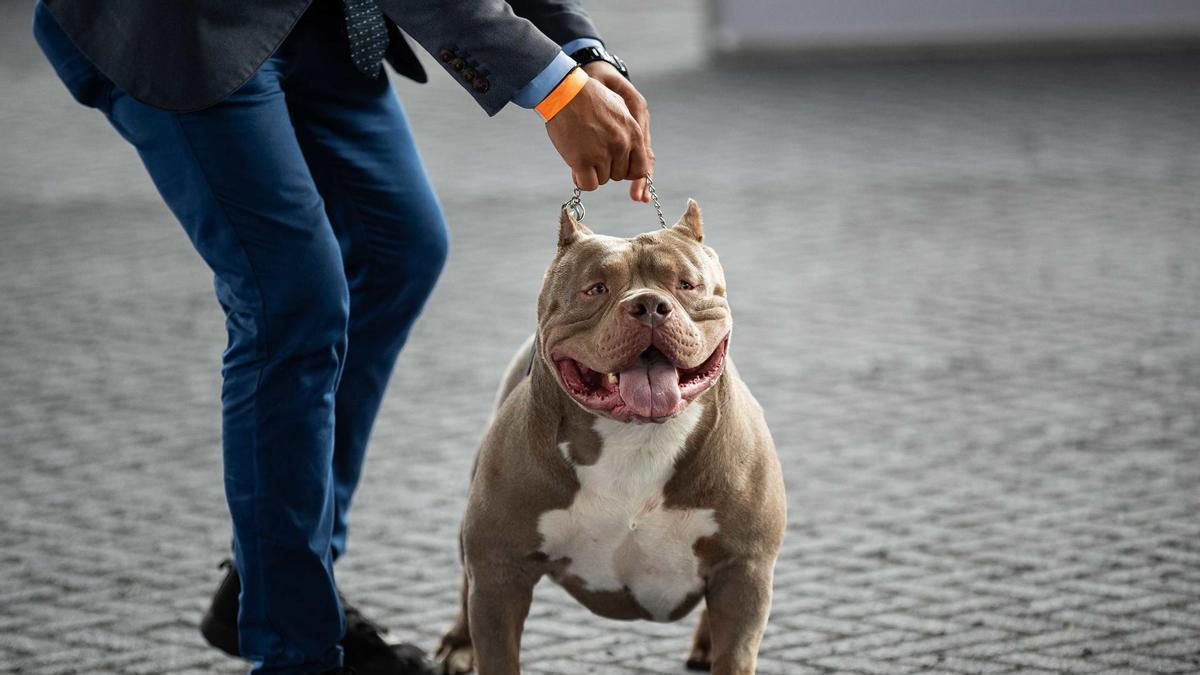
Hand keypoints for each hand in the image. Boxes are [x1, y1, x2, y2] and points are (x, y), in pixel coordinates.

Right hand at [545, 76, 650, 197]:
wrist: (564, 91)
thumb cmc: (587, 98)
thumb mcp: (618, 109)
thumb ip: (627, 133)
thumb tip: (627, 155)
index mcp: (633, 132)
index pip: (640, 169)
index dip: (626, 171)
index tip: (614, 166)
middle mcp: (621, 144)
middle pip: (619, 175)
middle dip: (606, 168)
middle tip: (592, 153)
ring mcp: (602, 153)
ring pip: (603, 180)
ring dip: (592, 172)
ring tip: (581, 152)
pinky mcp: (583, 160)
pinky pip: (588, 185)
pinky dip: (582, 180)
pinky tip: (576, 168)